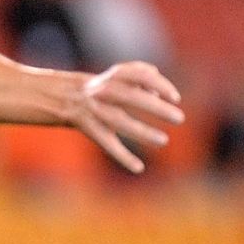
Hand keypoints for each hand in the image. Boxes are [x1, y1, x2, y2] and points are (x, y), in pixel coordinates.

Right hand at [68, 62, 183, 173]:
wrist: (63, 96)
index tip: (175, 98)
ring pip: (119, 121)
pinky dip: (122, 156)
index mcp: (113, 77)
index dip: (159, 85)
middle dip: (155, 108)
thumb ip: (142, 75)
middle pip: (130, 97)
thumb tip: (159, 93)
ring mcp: (94, 110)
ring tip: (164, 141)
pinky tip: (139, 168)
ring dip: (142, 132)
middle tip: (179, 118)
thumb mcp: (118, 75)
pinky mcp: (88, 128)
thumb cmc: (102, 86)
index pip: (139, 76)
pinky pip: (106, 143)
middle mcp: (102, 92)